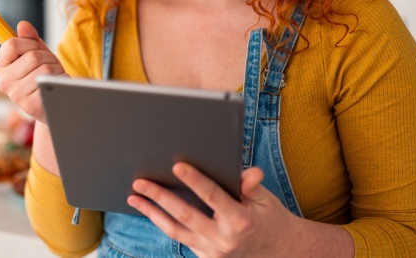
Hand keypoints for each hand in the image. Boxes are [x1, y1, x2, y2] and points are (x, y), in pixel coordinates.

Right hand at [0, 21, 65, 121]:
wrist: (51, 104)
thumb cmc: (42, 76)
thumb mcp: (35, 53)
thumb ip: (29, 38)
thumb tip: (23, 25)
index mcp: (1, 67)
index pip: (12, 44)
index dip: (29, 42)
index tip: (35, 48)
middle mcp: (4, 82)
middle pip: (32, 56)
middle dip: (47, 56)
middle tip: (49, 65)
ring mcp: (16, 95)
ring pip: (45, 69)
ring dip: (56, 68)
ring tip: (53, 76)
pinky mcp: (31, 105)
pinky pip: (51, 82)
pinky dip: (60, 80)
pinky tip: (56, 86)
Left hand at [127, 163, 300, 257]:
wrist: (281, 253)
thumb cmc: (270, 219)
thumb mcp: (266, 200)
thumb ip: (251, 185)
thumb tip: (249, 172)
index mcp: (240, 221)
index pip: (213, 197)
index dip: (195, 180)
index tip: (177, 165)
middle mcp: (224, 239)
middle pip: (185, 215)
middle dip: (160, 197)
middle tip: (140, 182)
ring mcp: (213, 252)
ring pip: (176, 231)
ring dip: (152, 213)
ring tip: (134, 197)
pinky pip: (181, 240)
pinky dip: (164, 224)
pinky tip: (150, 210)